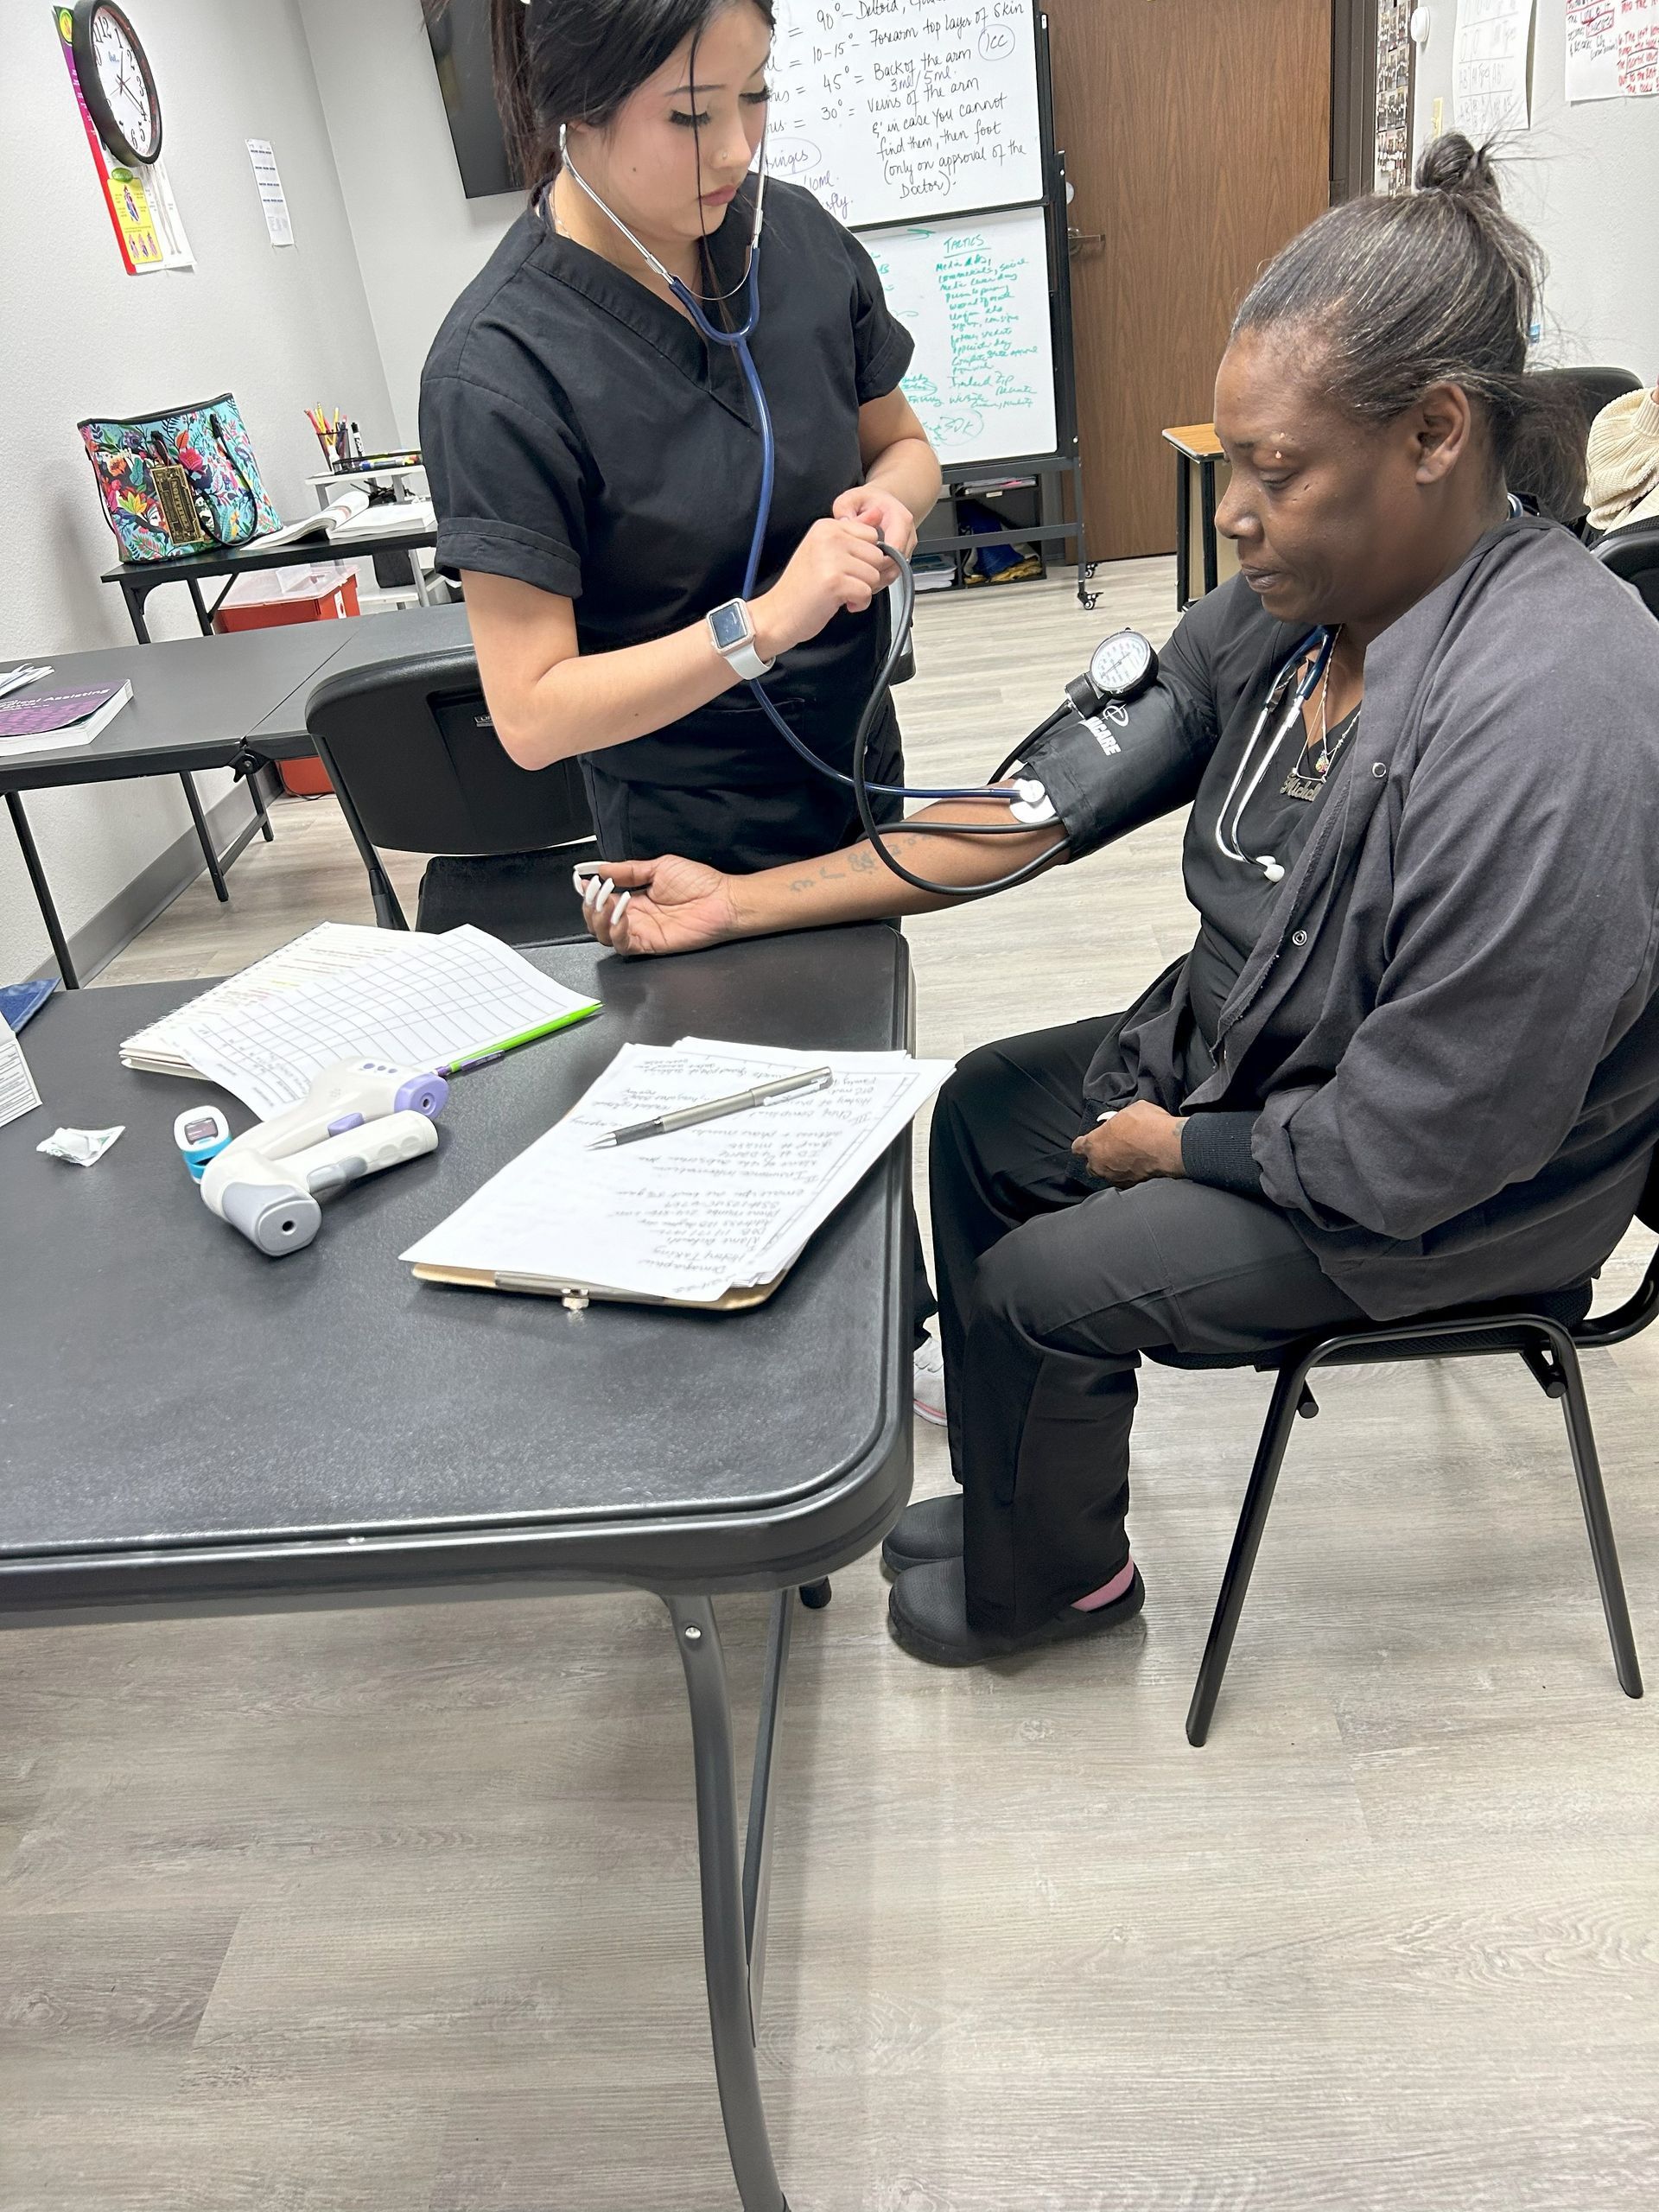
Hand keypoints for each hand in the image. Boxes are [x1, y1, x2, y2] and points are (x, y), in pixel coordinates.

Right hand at [578, 855, 742, 957]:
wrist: (723, 899)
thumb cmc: (700, 883)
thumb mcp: (659, 867)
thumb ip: (630, 870)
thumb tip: (603, 868)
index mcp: (636, 899)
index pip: (603, 901)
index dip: (590, 893)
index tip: (583, 882)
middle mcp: (636, 917)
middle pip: (598, 921)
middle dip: (590, 906)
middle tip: (595, 892)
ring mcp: (642, 931)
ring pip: (605, 935)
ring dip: (599, 919)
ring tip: (606, 902)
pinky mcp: (651, 944)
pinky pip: (624, 944)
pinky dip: (616, 931)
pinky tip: (621, 915)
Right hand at [752, 516, 887, 656]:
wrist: (777, 613)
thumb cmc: (801, 587)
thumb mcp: (825, 551)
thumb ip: (853, 533)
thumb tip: (878, 512)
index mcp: (827, 527)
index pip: (871, 534)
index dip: (866, 556)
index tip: (848, 567)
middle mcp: (829, 537)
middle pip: (876, 555)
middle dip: (867, 575)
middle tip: (845, 583)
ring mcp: (831, 559)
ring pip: (874, 575)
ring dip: (862, 590)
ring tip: (840, 593)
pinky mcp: (835, 582)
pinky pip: (867, 592)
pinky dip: (858, 603)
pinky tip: (840, 603)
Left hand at [832, 485, 917, 585]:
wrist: (878, 504)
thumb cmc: (867, 502)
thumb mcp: (851, 498)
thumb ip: (845, 508)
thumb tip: (845, 522)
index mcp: (900, 519)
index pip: (896, 547)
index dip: (877, 559)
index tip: (859, 561)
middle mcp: (907, 535)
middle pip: (896, 565)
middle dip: (874, 571)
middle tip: (853, 572)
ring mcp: (906, 549)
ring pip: (894, 573)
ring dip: (875, 578)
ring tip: (855, 575)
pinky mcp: (901, 560)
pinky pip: (890, 575)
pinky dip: (876, 579)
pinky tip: (861, 575)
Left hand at [1070, 1101, 1186, 1187]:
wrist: (1168, 1146)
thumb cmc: (1148, 1125)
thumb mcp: (1130, 1111)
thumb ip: (1119, 1119)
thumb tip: (1122, 1121)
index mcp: (1093, 1143)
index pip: (1077, 1148)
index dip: (1083, 1144)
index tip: (1089, 1142)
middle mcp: (1099, 1163)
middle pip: (1090, 1165)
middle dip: (1098, 1159)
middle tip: (1111, 1150)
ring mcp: (1113, 1176)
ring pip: (1106, 1174)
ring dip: (1112, 1168)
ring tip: (1126, 1159)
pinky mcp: (1128, 1185)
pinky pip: (1122, 1181)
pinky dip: (1127, 1175)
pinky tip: (1136, 1166)